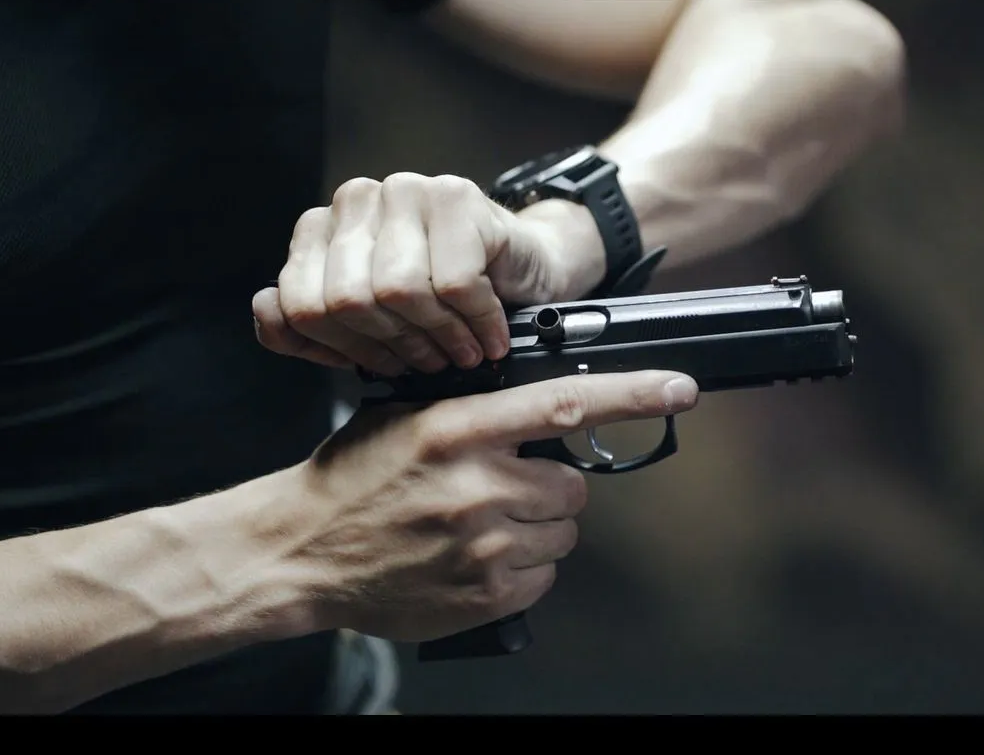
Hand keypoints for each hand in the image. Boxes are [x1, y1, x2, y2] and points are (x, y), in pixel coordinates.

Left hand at [252, 173, 605, 375]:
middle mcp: (355, 200)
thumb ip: (305, 326)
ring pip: (398, 289)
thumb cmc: (443, 302)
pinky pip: (454, 282)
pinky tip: (489, 333)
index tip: (383, 364)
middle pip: (347, 300)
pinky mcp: (455, 196)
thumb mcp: (366, 328)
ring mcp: (404, 190)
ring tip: (462, 351)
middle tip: (431, 361)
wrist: (522, 271)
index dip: (343, 350)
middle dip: (394, 346)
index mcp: (321, 229)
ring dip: (440, 336)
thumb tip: (267, 309)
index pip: (299, 305)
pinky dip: (478, 321)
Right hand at [291, 369, 697, 642]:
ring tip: (479, 526)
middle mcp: (476, 484)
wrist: (303, 551)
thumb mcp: (410, 419)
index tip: (679, 389)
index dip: (633, 394)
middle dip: (549, 486)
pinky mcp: (484, 593)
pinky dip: (522, 568)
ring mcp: (482, 544)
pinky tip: (476, 559)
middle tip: (501, 489)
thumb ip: (481, 413)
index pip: (564, 401)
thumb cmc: (355, 478)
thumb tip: (551, 414)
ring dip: (535, 528)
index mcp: (457, 428)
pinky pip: (543, 576)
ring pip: (562, 532)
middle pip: (572, 485)